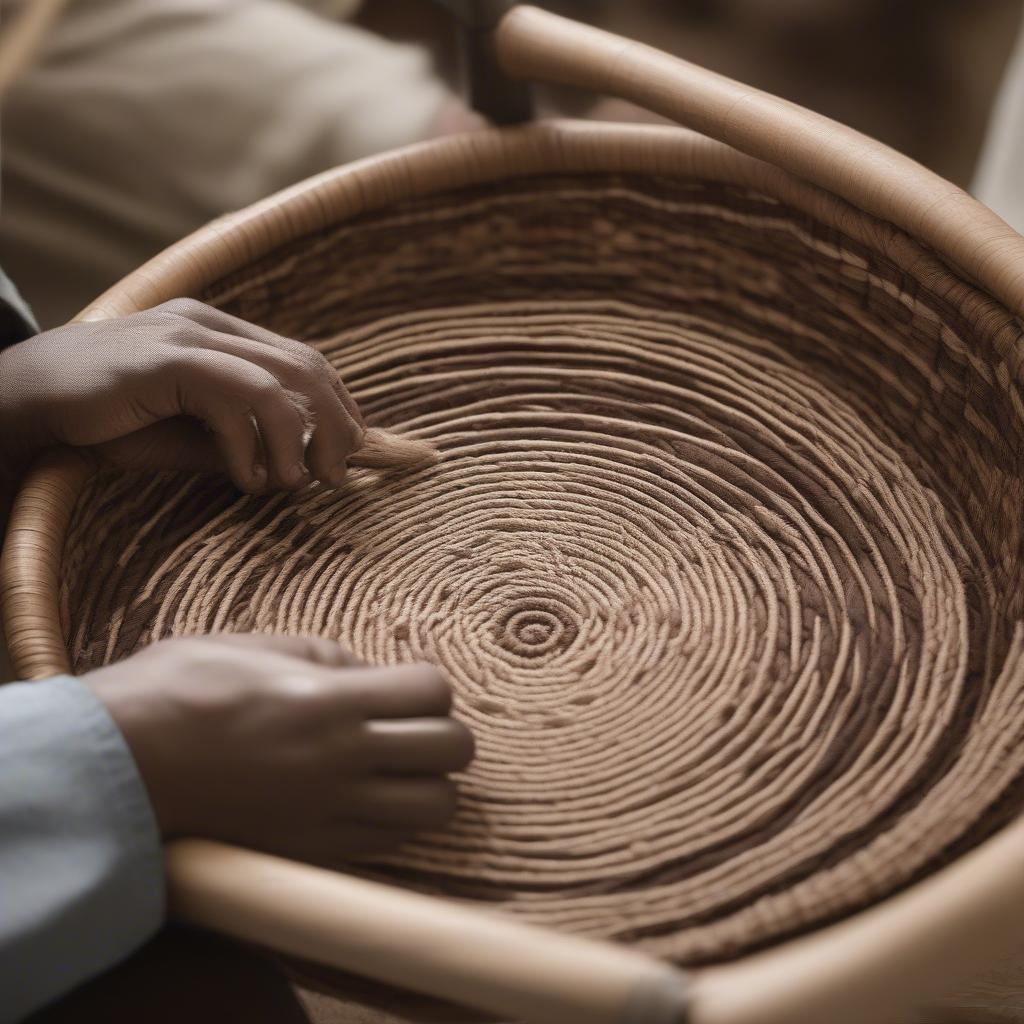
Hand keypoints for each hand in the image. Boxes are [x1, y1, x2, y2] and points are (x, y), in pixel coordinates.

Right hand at [0, 298, 362, 492]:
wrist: (24, 403)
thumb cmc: (107, 423)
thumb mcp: (190, 434)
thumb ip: (243, 440)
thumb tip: (300, 468)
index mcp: (220, 332)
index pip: (304, 359)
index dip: (339, 405)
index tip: (349, 450)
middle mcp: (210, 325)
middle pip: (307, 367)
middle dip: (336, 425)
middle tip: (336, 474)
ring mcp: (187, 335)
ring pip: (281, 382)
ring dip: (300, 441)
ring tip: (296, 484)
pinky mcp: (165, 357)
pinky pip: (236, 399)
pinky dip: (252, 446)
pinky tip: (246, 478)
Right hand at [85, 634, 473, 862]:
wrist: (119, 765)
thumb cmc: (179, 689)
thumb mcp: (256, 645)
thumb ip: (326, 656)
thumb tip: (368, 674)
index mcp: (332, 699)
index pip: (434, 691)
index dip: (427, 684)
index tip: (404, 685)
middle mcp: (342, 759)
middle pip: (452, 750)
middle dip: (442, 731)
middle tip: (409, 726)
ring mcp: (331, 811)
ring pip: (436, 807)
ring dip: (429, 783)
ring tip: (396, 769)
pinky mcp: (312, 849)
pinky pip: (391, 842)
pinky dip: (395, 820)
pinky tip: (364, 799)